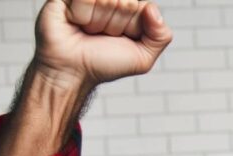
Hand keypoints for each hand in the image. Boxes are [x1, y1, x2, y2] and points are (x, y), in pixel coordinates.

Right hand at [32, 0, 172, 89]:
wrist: (72, 72)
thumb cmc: (103, 64)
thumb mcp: (142, 58)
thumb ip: (161, 36)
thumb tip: (152, 9)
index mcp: (129, 10)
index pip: (143, 6)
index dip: (134, 25)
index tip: (121, 37)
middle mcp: (110, 0)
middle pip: (127, 2)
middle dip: (118, 25)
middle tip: (103, 36)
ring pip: (108, 0)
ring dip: (99, 22)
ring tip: (89, 31)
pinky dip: (83, 15)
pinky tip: (76, 23)